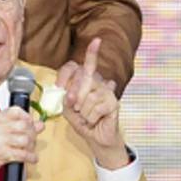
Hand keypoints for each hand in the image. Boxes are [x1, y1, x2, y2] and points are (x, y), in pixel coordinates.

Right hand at [0, 106, 45, 180]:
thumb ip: (19, 125)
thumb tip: (40, 124)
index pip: (16, 111)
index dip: (28, 117)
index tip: (32, 123)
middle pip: (24, 126)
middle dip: (32, 133)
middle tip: (32, 139)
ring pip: (25, 140)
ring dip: (31, 146)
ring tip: (30, 149)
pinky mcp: (2, 154)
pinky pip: (23, 154)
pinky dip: (31, 157)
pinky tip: (32, 158)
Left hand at [61, 39, 128, 168]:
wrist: (97, 138)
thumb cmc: (83, 121)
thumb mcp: (68, 109)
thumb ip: (65, 99)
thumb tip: (70, 94)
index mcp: (88, 82)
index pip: (87, 65)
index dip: (91, 54)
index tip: (97, 41)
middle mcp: (100, 83)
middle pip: (83, 81)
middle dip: (74, 98)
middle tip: (78, 110)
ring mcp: (108, 92)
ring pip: (88, 98)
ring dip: (83, 112)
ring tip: (89, 117)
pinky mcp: (114, 103)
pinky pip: (95, 108)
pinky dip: (91, 118)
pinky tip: (96, 119)